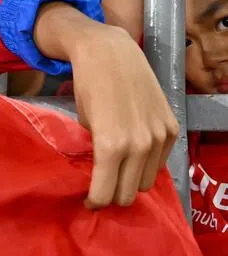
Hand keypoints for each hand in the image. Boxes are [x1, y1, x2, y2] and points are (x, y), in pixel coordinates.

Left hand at [68, 23, 177, 208]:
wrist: (110, 53)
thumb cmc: (87, 85)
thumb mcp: (83, 123)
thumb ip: (95, 150)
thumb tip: (100, 171)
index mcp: (110, 146)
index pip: (104, 194)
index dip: (94, 202)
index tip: (88, 202)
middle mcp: (138, 146)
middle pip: (129, 193)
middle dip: (113, 195)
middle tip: (102, 189)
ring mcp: (158, 138)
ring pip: (148, 181)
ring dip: (132, 182)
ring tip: (118, 173)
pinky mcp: (171, 128)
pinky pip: (160, 162)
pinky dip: (147, 164)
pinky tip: (134, 156)